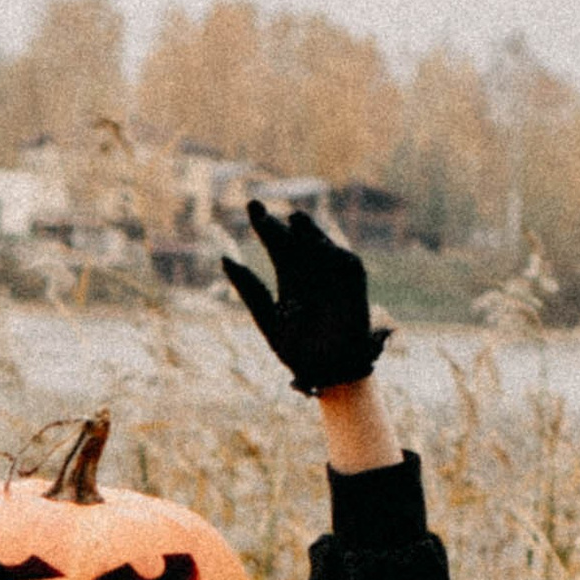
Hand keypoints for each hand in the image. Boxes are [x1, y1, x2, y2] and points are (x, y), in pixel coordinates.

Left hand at [221, 200, 389, 398]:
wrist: (329, 373)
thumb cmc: (298, 352)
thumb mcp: (269, 319)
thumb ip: (250, 289)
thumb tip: (225, 258)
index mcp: (288, 278)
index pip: (276, 244)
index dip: (265, 225)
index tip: (252, 206)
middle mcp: (310, 272)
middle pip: (296, 240)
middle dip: (283, 224)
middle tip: (264, 209)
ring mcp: (333, 276)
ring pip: (320, 246)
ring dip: (308, 233)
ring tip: (293, 221)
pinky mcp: (355, 283)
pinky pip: (346, 264)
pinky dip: (334, 254)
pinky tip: (317, 245)